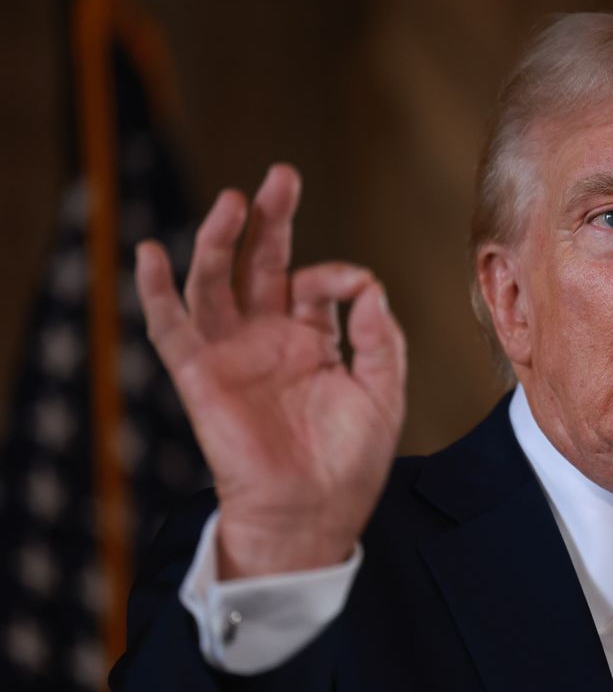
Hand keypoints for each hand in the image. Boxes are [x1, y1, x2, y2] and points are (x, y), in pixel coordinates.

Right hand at [135, 164, 406, 578]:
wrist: (314, 515)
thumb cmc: (350, 462)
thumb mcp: (383, 392)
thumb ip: (382, 337)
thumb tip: (369, 286)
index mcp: (312, 339)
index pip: (316, 284)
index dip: (337, 274)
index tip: (355, 287)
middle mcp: (268, 338)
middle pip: (261, 264)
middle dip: (270, 219)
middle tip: (280, 176)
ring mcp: (232, 353)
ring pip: (215, 282)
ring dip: (219, 240)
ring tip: (233, 201)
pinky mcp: (201, 375)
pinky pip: (171, 328)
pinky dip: (156, 292)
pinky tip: (150, 253)